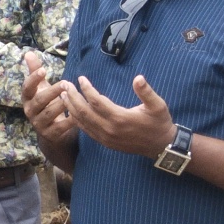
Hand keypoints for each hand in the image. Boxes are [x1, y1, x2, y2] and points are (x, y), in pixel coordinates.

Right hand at [21, 51, 75, 149]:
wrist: (51, 133)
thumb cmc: (47, 105)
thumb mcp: (41, 88)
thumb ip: (35, 72)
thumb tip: (28, 52)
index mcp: (27, 99)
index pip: (26, 88)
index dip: (33, 79)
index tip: (43, 71)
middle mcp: (30, 111)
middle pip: (39, 100)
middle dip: (52, 91)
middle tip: (66, 83)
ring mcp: (39, 124)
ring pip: (49, 113)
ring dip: (61, 104)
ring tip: (72, 97)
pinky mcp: (49, 134)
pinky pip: (59, 127)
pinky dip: (69, 121)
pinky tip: (78, 114)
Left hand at [61, 73, 176, 157]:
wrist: (161, 146)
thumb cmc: (159, 123)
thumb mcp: (158, 106)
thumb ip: (146, 92)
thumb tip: (138, 78)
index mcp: (120, 118)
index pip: (96, 101)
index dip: (86, 89)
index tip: (80, 78)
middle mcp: (109, 129)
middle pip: (84, 111)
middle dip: (72, 97)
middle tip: (64, 84)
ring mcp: (105, 137)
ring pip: (82, 122)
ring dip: (71, 108)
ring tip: (62, 95)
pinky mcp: (105, 142)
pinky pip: (86, 131)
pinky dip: (76, 120)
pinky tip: (71, 111)